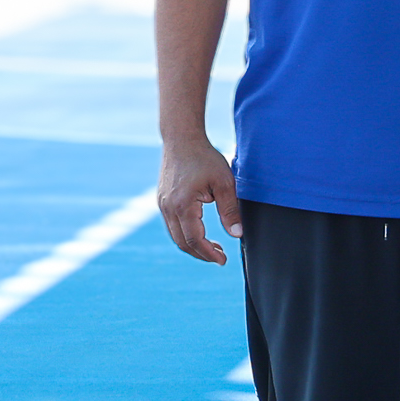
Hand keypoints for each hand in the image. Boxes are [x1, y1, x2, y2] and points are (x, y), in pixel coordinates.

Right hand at [159, 134, 240, 264]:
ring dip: (193, 245)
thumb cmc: (205, 158)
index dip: (209, 254)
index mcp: (183, 205)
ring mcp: (162, 204)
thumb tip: (237, 235)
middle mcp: (168, 208)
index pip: (195, 240)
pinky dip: (186, 234)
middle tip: (221, 257)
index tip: (223, 261)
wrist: (181, 139)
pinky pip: (172, 225)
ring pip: (175, 236)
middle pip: (182, 242)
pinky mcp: (162, 200)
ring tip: (214, 247)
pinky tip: (201, 232)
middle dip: (201, 254)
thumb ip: (230, 210)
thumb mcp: (224, 183)